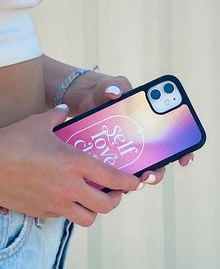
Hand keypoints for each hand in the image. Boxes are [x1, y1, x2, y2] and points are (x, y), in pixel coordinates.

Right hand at [0, 105, 140, 225]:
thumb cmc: (13, 141)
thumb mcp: (39, 123)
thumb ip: (57, 116)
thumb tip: (64, 109)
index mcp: (74, 163)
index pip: (112, 178)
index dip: (129, 182)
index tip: (135, 182)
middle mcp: (69, 186)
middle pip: (106, 206)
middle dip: (116, 200)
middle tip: (114, 192)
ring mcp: (55, 203)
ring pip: (87, 219)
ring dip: (94, 210)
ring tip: (91, 199)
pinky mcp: (41, 212)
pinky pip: (64, 217)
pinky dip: (71, 210)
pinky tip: (65, 198)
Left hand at [71, 72, 193, 185]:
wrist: (84, 99)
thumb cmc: (105, 92)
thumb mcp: (111, 87)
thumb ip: (115, 86)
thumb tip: (114, 93)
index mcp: (151, 123)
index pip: (173, 141)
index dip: (184, 152)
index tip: (184, 160)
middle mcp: (142, 141)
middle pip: (157, 163)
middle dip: (156, 173)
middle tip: (148, 174)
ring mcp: (126, 152)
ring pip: (137, 173)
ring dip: (136, 180)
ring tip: (129, 182)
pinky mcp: (109, 158)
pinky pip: (114, 173)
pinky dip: (114, 179)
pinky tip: (108, 181)